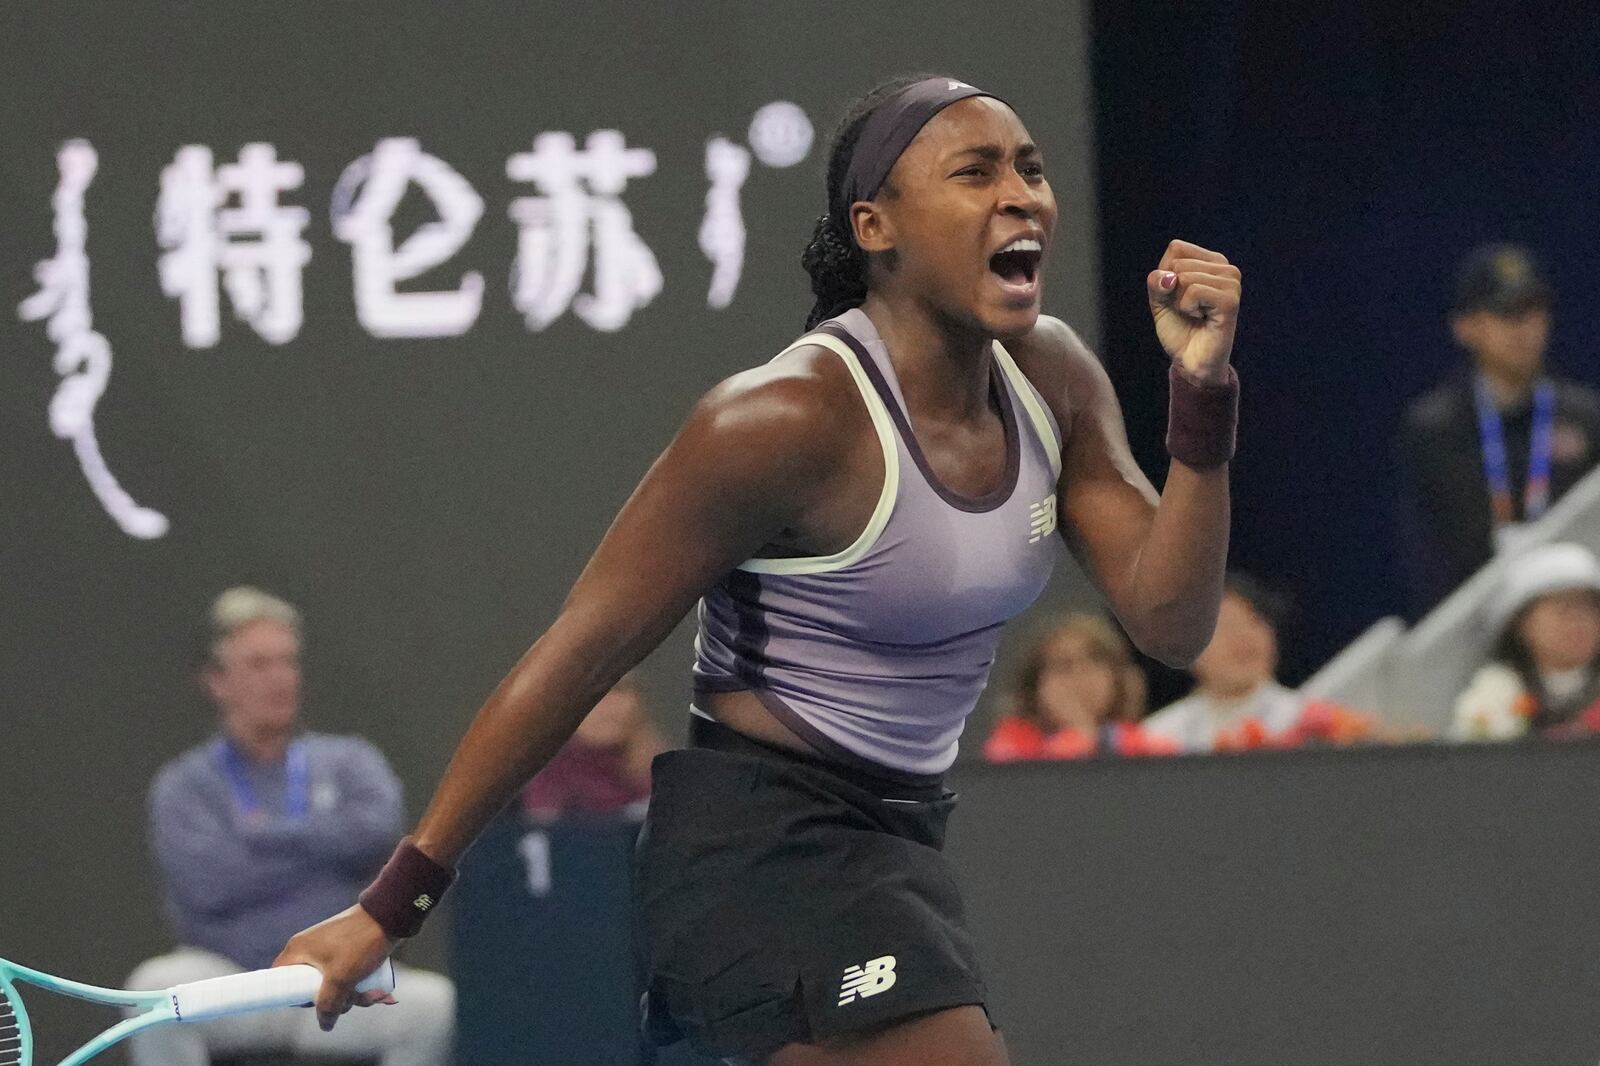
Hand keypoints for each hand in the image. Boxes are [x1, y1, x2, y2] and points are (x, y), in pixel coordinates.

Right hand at [273, 905, 398, 1030]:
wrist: (390, 915)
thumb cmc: (360, 944)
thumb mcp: (341, 979)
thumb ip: (328, 1005)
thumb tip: (325, 1025)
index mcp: (298, 950)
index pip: (280, 980)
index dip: (293, 997)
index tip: (313, 1003)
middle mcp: (309, 948)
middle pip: (310, 987)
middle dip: (333, 1000)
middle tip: (351, 1001)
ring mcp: (329, 949)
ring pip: (332, 983)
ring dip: (350, 995)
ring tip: (370, 996)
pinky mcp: (346, 949)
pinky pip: (344, 974)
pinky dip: (356, 984)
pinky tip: (373, 991)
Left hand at [1146, 239, 1240, 383]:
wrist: (1190, 361)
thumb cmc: (1179, 328)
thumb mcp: (1160, 300)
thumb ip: (1157, 281)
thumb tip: (1169, 278)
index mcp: (1213, 262)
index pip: (1177, 248)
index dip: (1166, 275)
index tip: (1178, 297)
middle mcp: (1227, 269)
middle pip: (1179, 263)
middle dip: (1173, 292)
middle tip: (1188, 310)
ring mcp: (1232, 283)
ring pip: (1185, 277)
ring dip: (1181, 302)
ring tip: (1196, 315)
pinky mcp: (1230, 300)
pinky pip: (1194, 291)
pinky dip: (1188, 308)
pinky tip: (1201, 319)